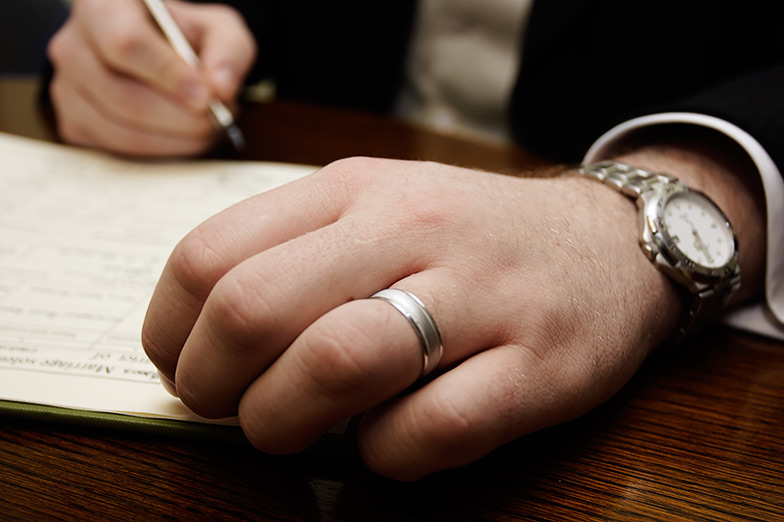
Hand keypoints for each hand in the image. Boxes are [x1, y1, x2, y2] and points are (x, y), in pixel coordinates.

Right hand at [47, 0, 255, 156]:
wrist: (160, 55)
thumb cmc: (184, 39)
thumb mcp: (217, 31)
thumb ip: (228, 52)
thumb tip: (221, 88)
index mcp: (104, 9)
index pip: (127, 44)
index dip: (169, 76)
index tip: (205, 97)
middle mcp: (73, 46)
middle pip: (124, 97)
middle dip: (181, 118)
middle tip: (217, 118)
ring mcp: (67, 88)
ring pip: (122, 131)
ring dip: (176, 139)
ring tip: (207, 126)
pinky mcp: (74, 124)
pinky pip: (119, 150)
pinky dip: (161, 150)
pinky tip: (183, 136)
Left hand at [142, 157, 681, 479]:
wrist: (608, 243)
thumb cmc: (469, 236)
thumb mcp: (376, 206)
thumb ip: (292, 254)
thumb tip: (200, 340)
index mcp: (354, 190)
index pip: (211, 254)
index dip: (172, 330)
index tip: (184, 366)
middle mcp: (410, 229)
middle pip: (255, 309)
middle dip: (214, 384)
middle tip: (229, 408)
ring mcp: (478, 296)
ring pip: (335, 365)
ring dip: (286, 421)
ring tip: (296, 428)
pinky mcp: (537, 365)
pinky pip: (428, 431)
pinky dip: (384, 454)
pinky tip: (390, 439)